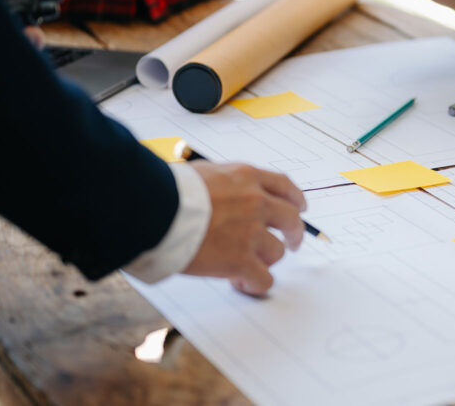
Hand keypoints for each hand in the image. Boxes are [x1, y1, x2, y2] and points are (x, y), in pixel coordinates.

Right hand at [182, 161, 307, 296]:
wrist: (155, 209)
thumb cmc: (169, 190)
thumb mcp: (203, 172)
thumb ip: (223, 183)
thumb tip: (222, 192)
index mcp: (247, 178)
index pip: (283, 186)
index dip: (295, 199)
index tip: (299, 207)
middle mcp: (256, 203)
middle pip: (291, 220)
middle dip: (294, 233)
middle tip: (292, 243)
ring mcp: (251, 233)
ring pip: (277, 252)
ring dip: (264, 260)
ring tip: (246, 266)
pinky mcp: (241, 261)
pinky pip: (263, 279)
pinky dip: (254, 284)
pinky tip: (241, 282)